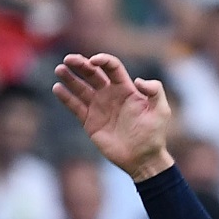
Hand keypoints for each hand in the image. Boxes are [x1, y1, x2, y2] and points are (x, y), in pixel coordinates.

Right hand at [53, 53, 174, 181]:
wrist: (142, 158)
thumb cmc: (154, 135)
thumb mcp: (161, 111)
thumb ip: (155, 92)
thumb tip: (139, 81)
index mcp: (126, 89)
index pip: (112, 68)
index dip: (103, 60)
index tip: (93, 61)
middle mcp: (111, 95)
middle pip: (93, 74)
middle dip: (81, 64)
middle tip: (69, 59)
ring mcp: (99, 107)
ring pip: (81, 88)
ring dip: (70, 77)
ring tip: (60, 69)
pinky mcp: (90, 121)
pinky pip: (75, 106)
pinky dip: (66, 97)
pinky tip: (58, 88)